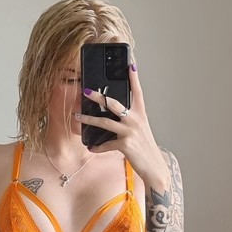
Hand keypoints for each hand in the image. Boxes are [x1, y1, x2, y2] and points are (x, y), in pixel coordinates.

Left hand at [82, 64, 165, 190]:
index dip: (134, 78)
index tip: (130, 65)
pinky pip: (106, 144)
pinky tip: (91, 147)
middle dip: (98, 97)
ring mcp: (130, 131)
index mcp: (140, 114)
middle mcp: (136, 120)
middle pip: (113, 104)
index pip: (137, 92)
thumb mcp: (140, 130)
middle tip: (85, 91)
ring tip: (77, 117)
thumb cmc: (145, 148)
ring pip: (104, 122)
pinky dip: (97, 147)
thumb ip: (129, 120)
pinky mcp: (125, 144)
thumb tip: (112, 114)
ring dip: (88, 120)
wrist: (154, 167)